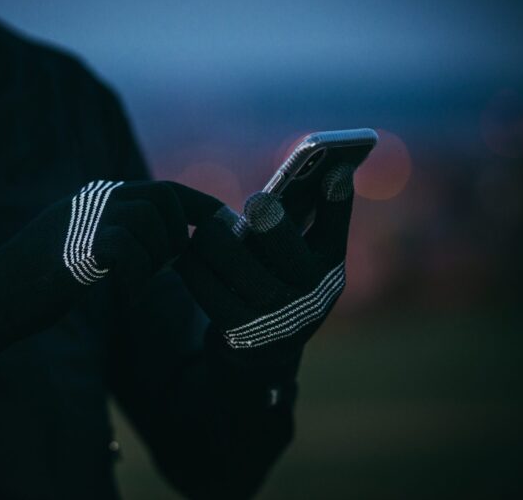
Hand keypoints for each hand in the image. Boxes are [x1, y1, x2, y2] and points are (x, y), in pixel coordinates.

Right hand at [0, 179, 220, 324]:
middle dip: (177, 234)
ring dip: (156, 256)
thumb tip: (168, 246)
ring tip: (138, 281)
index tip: (224, 228)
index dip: (199, 208)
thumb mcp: (85, 248)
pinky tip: (124, 295)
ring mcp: (84, 219)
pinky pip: (128, 250)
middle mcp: (94, 199)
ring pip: (148, 219)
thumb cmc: (39, 281)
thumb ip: (122, 237)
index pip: (164, 190)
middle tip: (168, 266)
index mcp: (100, 198)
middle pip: (163, 196)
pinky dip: (136, 277)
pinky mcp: (76, 246)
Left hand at [174, 165, 355, 351]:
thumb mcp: (298, 259)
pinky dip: (194, 267)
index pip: (335, 227)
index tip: (334, 169)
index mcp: (329, 269)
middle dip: (269, 219)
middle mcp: (311, 295)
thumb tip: (319, 170)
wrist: (263, 353)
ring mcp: (277, 317)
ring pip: (237, 263)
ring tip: (205, 228)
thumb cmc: (279, 284)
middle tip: (255, 202)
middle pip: (285, 244)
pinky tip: (185, 254)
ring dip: (215, 238)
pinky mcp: (241, 333)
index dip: (336, 199)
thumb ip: (305, 221)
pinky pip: (209, 289)